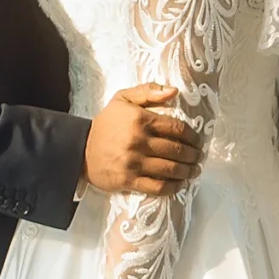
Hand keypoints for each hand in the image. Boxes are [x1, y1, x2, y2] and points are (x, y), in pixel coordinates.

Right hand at [84, 84, 201, 195]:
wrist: (80, 150)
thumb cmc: (105, 124)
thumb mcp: (122, 99)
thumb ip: (148, 91)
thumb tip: (174, 91)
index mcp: (140, 120)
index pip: (177, 128)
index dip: (192, 136)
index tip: (197, 140)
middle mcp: (138, 141)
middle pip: (177, 150)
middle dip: (193, 155)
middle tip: (198, 156)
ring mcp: (134, 162)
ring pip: (171, 169)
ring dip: (187, 171)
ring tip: (193, 170)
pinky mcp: (129, 180)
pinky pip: (158, 187)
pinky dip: (173, 187)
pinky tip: (179, 184)